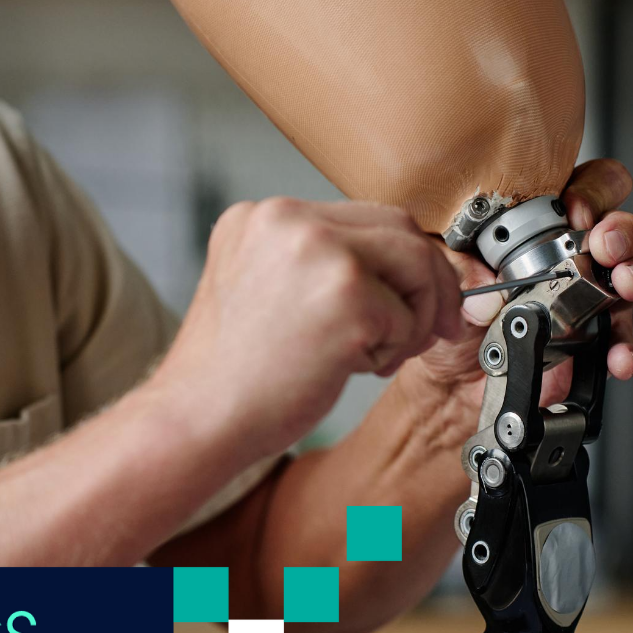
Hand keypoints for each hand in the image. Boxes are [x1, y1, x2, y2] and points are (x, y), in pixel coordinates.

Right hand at [149, 197, 463, 459]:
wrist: (197, 419)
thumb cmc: (232, 374)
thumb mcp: (263, 289)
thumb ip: (320, 265)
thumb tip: (407, 266)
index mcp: (261, 214)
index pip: (362, 218)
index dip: (400, 260)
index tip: (415, 298)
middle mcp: (288, 218)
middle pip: (399, 227)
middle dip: (429, 281)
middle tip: (435, 328)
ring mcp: (318, 252)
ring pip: (416, 263)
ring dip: (415, 317)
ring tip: (375, 356)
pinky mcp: (346, 295)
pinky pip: (407, 318)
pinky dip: (393, 351)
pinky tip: (349, 369)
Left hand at [407, 159, 632, 411]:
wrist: (450, 379)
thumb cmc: (448, 311)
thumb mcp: (436, 272)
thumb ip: (454, 266)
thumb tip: (486, 286)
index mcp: (537, 226)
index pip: (583, 187)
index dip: (591, 190)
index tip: (576, 208)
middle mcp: (570, 257)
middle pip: (619, 228)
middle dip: (621, 231)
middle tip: (604, 244)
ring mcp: (586, 298)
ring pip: (632, 277)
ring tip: (623, 285)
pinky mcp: (591, 341)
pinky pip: (621, 341)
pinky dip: (624, 348)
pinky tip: (616, 353)